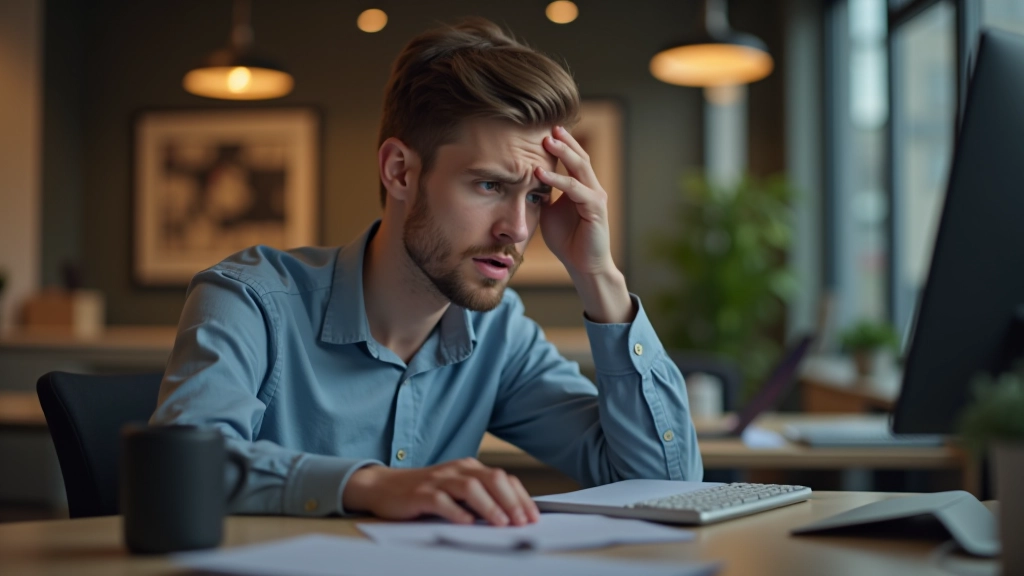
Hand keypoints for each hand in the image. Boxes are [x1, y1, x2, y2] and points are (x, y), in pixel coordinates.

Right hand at [342, 458, 539, 525]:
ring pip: (470, 487)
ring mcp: (438, 480)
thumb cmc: (424, 491)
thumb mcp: (455, 490)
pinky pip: (441, 501)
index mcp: (468, 467)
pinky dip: (456, 511)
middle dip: (511, 501)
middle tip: (522, 522)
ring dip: (489, 505)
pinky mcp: (420, 494)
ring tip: (501, 523)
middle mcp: (456, 470)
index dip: (521, 497)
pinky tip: (467, 522)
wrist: (384, 487)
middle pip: (492, 479)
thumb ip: (479, 496)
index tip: (533, 516)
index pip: (503, 478)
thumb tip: (512, 514)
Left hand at [535, 125, 614, 278]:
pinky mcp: (596, 209)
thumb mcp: (549, 212)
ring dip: (563, 153)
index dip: (562, 144)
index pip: (573, 159)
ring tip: (546, 141)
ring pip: (580, 168)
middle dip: (564, 141)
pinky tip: (541, 174)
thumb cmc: (567, 240)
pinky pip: (575, 189)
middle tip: (548, 127)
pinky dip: (558, 180)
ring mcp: (595, 197)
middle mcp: (592, 188)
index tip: (544, 130)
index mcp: (582, 187)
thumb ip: (543, 195)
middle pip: (579, 157)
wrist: (582, 265)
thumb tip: (526, 181)